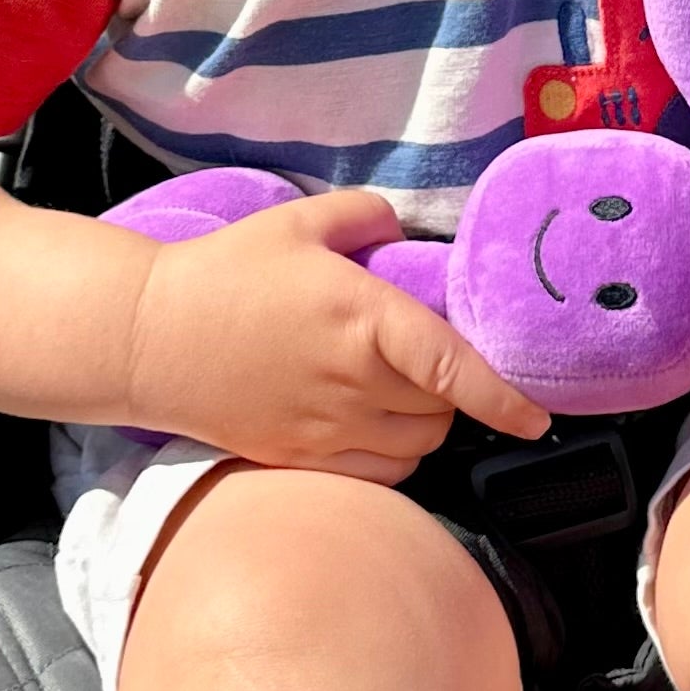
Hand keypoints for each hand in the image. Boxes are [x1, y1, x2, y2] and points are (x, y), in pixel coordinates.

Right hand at [120, 189, 548, 477]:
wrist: (149, 339)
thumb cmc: (227, 273)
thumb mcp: (299, 221)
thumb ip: (366, 217)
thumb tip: (404, 233)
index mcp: (363, 320)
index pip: (451, 367)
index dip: (503, 397)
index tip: (540, 416)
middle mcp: (352, 383)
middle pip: (441, 410)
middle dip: (455, 391)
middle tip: (435, 359)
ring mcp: (324, 430)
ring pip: (415, 448)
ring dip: (427, 425)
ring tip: (404, 389)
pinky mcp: (297, 459)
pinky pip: (376, 474)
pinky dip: (394, 455)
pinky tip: (375, 422)